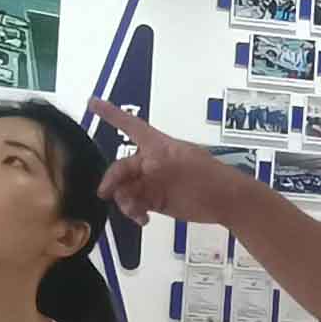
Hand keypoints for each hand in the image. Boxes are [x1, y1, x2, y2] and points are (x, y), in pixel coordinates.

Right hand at [89, 104, 245, 226]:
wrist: (228, 201)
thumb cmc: (207, 177)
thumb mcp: (176, 168)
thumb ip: (148, 174)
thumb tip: (125, 184)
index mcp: (158, 146)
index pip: (130, 126)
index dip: (111, 114)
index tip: (92, 102)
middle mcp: (152, 162)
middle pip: (122, 168)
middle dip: (113, 181)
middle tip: (105, 193)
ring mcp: (154, 182)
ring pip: (127, 189)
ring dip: (125, 201)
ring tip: (135, 212)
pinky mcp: (157, 200)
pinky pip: (137, 204)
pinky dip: (135, 211)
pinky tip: (142, 219)